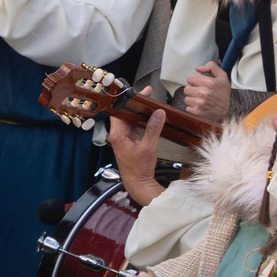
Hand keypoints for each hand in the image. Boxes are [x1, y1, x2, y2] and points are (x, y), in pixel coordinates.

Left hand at [108, 89, 165, 205]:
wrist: (137, 182)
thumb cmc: (140, 167)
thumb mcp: (149, 147)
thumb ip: (153, 129)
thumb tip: (159, 113)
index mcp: (117, 134)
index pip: (120, 112)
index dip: (129, 101)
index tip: (139, 94)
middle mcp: (117, 135)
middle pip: (124, 114)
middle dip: (135, 104)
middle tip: (148, 95)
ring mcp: (121, 138)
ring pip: (128, 120)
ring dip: (138, 112)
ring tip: (149, 103)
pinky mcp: (127, 141)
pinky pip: (132, 126)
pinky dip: (140, 120)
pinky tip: (149, 116)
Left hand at [183, 62, 230, 123]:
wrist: (226, 112)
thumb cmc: (223, 94)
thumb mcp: (222, 77)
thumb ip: (212, 67)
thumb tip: (197, 68)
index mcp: (208, 83)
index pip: (190, 78)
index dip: (194, 81)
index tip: (199, 84)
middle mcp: (203, 93)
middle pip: (186, 89)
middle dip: (193, 90)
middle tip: (201, 93)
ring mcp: (199, 103)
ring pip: (186, 98)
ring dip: (192, 99)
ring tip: (201, 100)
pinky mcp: (197, 111)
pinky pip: (187, 107)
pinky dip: (192, 107)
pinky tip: (200, 106)